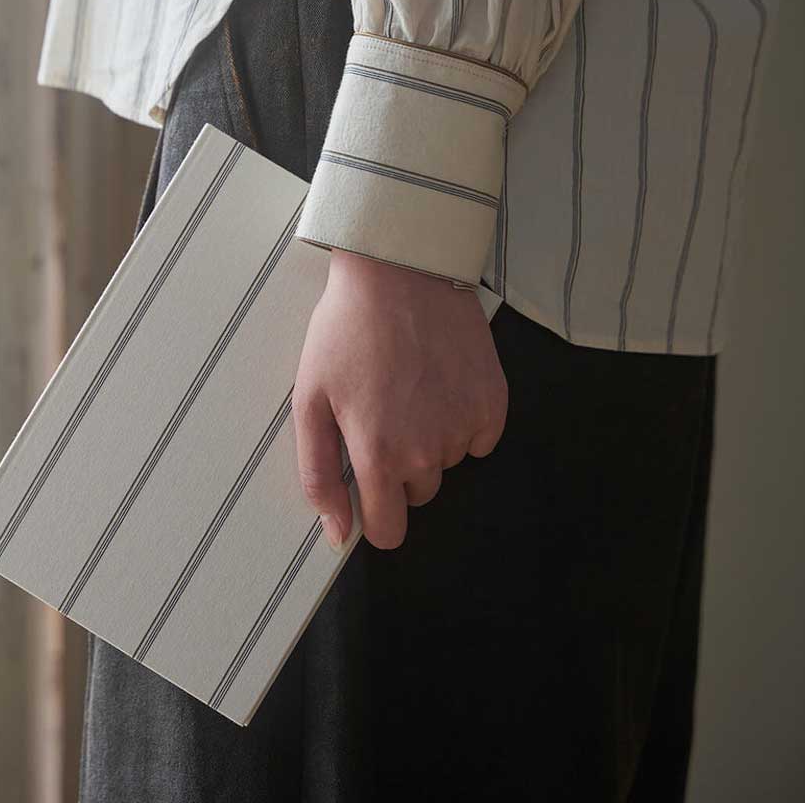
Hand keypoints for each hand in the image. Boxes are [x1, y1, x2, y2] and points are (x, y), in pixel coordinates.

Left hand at [293, 249, 507, 549]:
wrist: (399, 271)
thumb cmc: (345, 331)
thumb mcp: (310, 400)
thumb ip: (319, 475)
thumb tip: (338, 534)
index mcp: (379, 456)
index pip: (389, 531)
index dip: (376, 516)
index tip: (370, 487)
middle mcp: (428, 452)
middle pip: (418, 493)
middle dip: (399, 466)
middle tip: (382, 410)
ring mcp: (465, 426)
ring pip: (447, 462)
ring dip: (430, 438)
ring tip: (408, 385)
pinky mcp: (494, 402)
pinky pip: (479, 437)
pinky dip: (462, 418)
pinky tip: (440, 381)